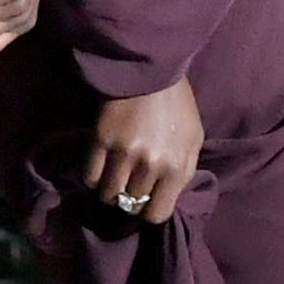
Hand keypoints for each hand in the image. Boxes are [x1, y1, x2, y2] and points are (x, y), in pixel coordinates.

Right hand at [84, 76, 201, 223]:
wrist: (151, 69)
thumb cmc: (177, 105)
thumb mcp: (194, 139)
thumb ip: (183, 171)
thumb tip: (166, 198)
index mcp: (177, 167)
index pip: (157, 214)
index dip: (150, 211)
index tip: (146, 202)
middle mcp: (150, 166)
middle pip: (131, 205)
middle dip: (131, 199)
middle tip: (129, 186)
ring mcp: (123, 154)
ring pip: (108, 195)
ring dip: (110, 191)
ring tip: (114, 178)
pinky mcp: (100, 141)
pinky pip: (89, 177)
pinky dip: (93, 178)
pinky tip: (100, 168)